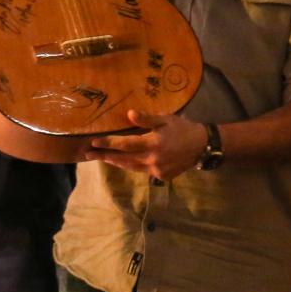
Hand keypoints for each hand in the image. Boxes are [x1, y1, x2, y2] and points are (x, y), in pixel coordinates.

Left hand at [87, 110, 210, 178]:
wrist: (202, 146)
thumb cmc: (183, 129)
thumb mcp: (166, 119)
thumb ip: (146, 119)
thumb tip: (129, 114)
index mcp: (152, 143)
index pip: (124, 144)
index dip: (108, 143)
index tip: (94, 142)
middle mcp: (152, 159)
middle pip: (123, 159)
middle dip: (105, 156)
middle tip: (88, 155)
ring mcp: (156, 170)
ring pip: (131, 167)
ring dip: (116, 163)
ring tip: (103, 158)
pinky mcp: (162, 176)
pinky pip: (143, 171)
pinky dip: (133, 166)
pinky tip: (126, 161)